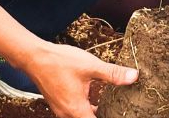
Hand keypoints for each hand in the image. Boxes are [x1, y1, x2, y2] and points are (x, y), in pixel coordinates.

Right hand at [20, 42, 137, 117]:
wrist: (34, 57)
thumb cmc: (59, 62)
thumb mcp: (90, 66)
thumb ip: (113, 74)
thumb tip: (133, 77)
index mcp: (77, 110)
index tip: (120, 114)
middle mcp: (67, 114)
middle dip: (104, 115)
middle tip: (117, 111)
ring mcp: (61, 110)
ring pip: (81, 117)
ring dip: (94, 113)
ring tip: (109, 108)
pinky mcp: (59, 104)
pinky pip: (75, 113)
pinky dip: (86, 110)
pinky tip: (93, 100)